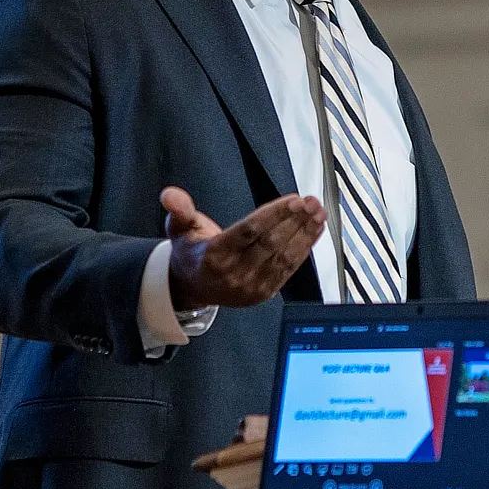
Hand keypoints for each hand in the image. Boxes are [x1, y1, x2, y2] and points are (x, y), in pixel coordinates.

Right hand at [162, 187, 325, 310]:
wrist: (193, 288)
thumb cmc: (192, 252)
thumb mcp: (179, 229)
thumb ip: (179, 210)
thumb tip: (169, 194)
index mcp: (212, 256)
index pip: (249, 231)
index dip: (274, 214)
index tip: (294, 198)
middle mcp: (232, 274)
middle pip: (270, 243)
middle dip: (295, 220)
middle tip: (312, 201)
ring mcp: (250, 287)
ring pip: (283, 256)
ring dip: (305, 233)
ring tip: (319, 212)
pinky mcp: (263, 293)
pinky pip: (288, 269)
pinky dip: (305, 248)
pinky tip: (315, 230)